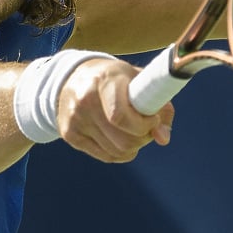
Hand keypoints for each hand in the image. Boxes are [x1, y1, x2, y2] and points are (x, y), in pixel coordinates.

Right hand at [56, 58, 173, 161]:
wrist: (73, 76)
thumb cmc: (116, 79)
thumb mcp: (139, 81)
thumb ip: (159, 106)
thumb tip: (163, 138)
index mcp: (105, 81)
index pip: (121, 116)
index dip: (144, 125)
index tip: (154, 119)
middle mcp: (85, 100)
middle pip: (123, 140)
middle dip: (143, 138)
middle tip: (147, 128)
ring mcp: (75, 119)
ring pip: (116, 152)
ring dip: (133, 147)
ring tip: (133, 131)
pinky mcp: (69, 134)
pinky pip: (106, 156)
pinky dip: (120, 153)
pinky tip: (120, 138)